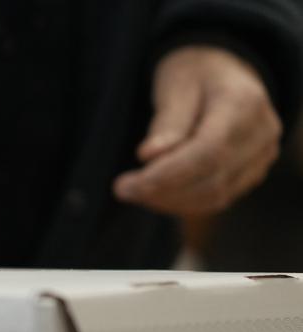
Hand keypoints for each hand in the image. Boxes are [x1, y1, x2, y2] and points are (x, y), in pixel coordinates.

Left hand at [114, 46, 281, 214]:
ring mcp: (261, 157)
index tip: (126, 186)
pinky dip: (182, 203)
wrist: (226, 76)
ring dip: (169, 202)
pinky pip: (216, 200)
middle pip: (212, 180)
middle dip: (161, 192)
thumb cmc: (195, 75)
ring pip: (214, 197)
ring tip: (135, 191)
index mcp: (244, 103)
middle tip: (122, 189)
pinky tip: (155, 194)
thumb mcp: (175, 84)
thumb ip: (167, 121)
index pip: (207, 152)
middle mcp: (262, 134)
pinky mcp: (251, 174)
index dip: (166, 175)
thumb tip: (150, 157)